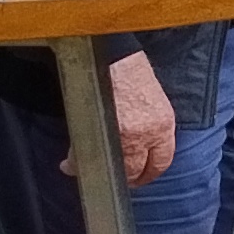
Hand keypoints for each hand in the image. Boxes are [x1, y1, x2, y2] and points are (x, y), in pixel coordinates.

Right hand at [54, 51, 178, 185]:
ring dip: (95, 169)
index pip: (161, 161)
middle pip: (135, 170)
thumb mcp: (154, 100)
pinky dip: (77, 161)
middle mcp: (146, 134)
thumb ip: (151, 125)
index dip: (149, 173)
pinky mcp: (98, 132)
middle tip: (111, 176)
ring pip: (109, 166)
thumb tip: (141, 144)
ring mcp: (123, 135)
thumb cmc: (132, 72)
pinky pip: (87, 155)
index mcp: (164, 125)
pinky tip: (70, 161)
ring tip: (81, 167)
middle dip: (123, 177)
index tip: (140, 176)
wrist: (113, 57)